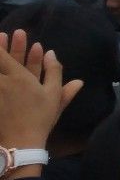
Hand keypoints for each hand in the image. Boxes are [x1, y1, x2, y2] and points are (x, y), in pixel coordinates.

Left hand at [0, 31, 83, 155]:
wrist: (21, 143)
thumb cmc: (40, 118)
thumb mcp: (54, 95)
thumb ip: (55, 72)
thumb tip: (52, 54)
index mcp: (18, 78)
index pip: (3, 57)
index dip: (0, 45)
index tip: (1, 35)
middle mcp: (2, 83)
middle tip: (1, 36)